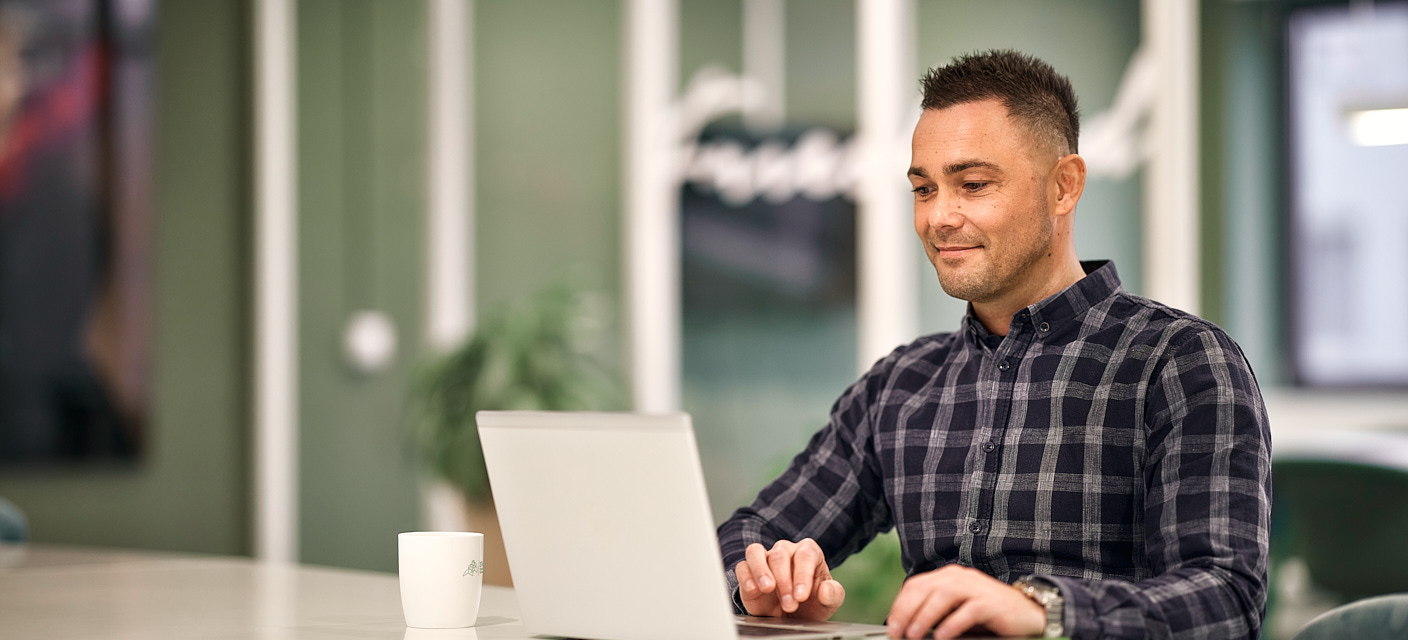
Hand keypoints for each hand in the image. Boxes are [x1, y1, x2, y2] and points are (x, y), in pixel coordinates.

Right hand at [733, 539, 845, 619]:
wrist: (790, 616)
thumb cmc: (810, 605)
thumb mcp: (827, 603)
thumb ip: (833, 594)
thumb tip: (826, 590)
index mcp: (808, 552)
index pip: (805, 555)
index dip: (803, 575)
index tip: (801, 596)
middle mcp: (786, 551)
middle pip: (780, 555)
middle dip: (784, 582)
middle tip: (789, 605)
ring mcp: (765, 559)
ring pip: (756, 551)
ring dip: (761, 570)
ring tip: (767, 588)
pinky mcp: (748, 571)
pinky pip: (742, 566)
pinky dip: (746, 577)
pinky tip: (753, 590)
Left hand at [886, 565, 1043, 638]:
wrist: (1028, 613)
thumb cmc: (989, 614)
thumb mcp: (957, 609)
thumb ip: (936, 611)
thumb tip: (907, 625)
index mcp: (949, 576)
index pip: (916, 585)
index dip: (900, 604)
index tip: (891, 624)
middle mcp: (961, 577)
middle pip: (925, 588)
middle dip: (906, 611)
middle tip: (897, 632)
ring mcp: (977, 588)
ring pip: (943, 596)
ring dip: (924, 616)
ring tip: (914, 635)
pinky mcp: (991, 603)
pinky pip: (968, 611)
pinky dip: (951, 624)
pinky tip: (941, 637)